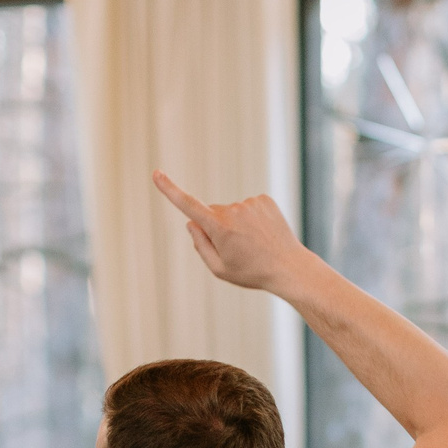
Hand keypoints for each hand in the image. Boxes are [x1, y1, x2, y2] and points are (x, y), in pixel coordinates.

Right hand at [151, 171, 308, 291]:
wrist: (290, 268)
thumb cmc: (252, 272)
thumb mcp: (219, 269)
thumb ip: (200, 245)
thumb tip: (191, 222)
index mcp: (219, 228)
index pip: (188, 205)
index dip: (169, 189)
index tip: (157, 174)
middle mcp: (233, 210)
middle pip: (212, 214)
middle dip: (217, 228)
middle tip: (237, 249)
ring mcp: (250, 203)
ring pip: (231, 211)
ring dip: (236, 224)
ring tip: (254, 244)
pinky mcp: (264, 199)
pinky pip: (248, 207)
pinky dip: (251, 218)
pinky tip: (263, 233)